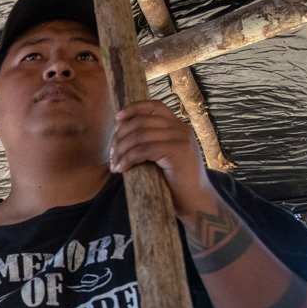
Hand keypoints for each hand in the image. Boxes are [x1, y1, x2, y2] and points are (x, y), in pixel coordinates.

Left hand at [110, 100, 212, 214]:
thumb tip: (119, 134)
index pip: (154, 107)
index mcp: (177, 126)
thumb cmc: (174, 182)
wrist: (194, 201)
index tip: (117, 118)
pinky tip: (121, 168)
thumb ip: (149, 142)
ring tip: (114, 165)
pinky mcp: (178, 152)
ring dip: (121, 150)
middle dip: (120, 136)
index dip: (133, 109)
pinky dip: (128, 159)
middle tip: (112, 154)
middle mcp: (181, 129)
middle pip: (141, 121)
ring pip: (140, 136)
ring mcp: (181, 139)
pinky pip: (144, 150)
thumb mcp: (160, 156)